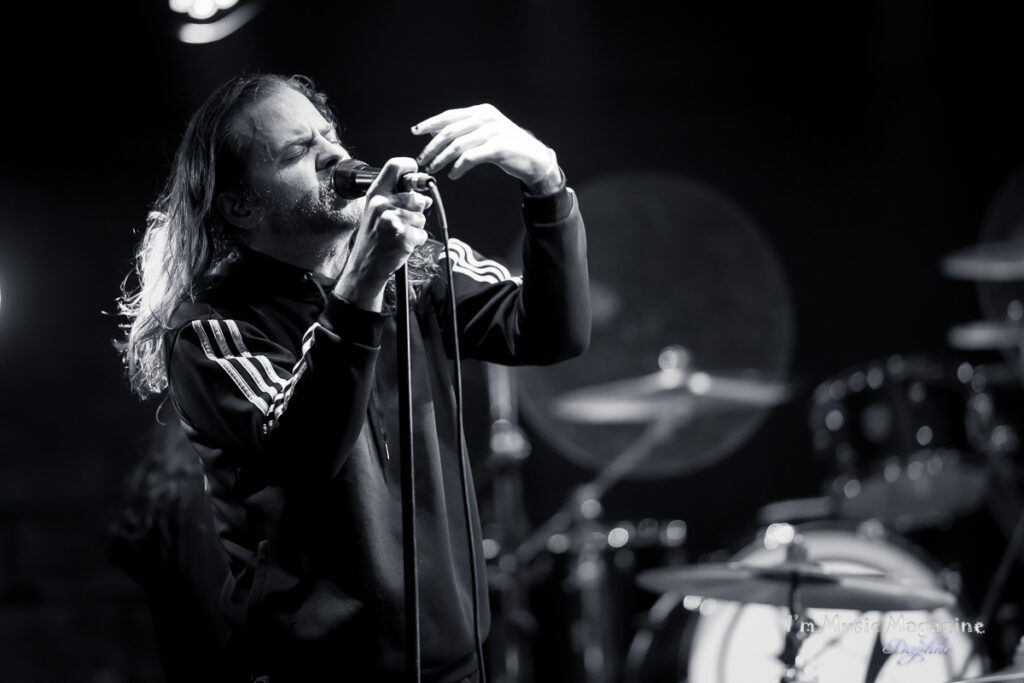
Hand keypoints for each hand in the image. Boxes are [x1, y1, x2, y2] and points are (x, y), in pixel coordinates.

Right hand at [333, 157, 431, 310]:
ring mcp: (391, 219)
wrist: (365, 265)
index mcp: (375, 192)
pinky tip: (402, 244)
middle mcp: (381, 202)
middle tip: (403, 221)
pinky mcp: (401, 235)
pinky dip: (416, 241)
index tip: (415, 176)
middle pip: (417, 197)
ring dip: (416, 227)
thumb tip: (426, 198)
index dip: (411, 168)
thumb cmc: (374, 237)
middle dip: (417, 211)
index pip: (396, 166)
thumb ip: (399, 199)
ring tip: (399, 233)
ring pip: (421, 217)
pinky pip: (422, 234)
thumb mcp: (378, 211)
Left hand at [412, 104, 561, 194]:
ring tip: (434, 169)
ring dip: (442, 158)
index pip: (450, 116)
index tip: (416, 132)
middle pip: (450, 131)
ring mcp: (493, 131)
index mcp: (482, 111)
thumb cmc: (508, 148)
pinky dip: (459, 167)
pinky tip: (454, 174)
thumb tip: (435, 132)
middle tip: (423, 159)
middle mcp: (487, 118)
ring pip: (458, 144)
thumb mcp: (486, 133)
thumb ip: (465, 130)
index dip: (430, 123)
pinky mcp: (499, 147)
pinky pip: (471, 157)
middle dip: (433, 146)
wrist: (535, 159)